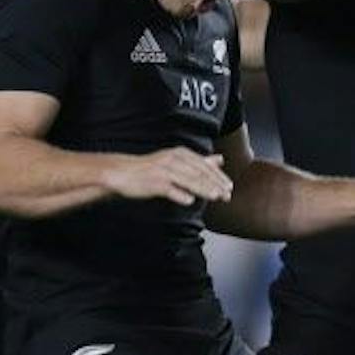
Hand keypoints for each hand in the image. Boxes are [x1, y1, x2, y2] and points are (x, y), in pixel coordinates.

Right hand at [100, 149, 234, 205]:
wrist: (123, 173)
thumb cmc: (152, 169)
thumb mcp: (177, 161)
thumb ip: (199, 161)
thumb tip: (220, 159)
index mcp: (181, 154)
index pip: (204, 166)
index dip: (218, 177)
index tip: (230, 188)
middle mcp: (173, 160)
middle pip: (199, 173)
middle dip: (215, 184)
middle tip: (227, 195)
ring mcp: (163, 171)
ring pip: (187, 180)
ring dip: (203, 189)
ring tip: (215, 197)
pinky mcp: (154, 182)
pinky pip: (169, 189)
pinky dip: (180, 194)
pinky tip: (189, 201)